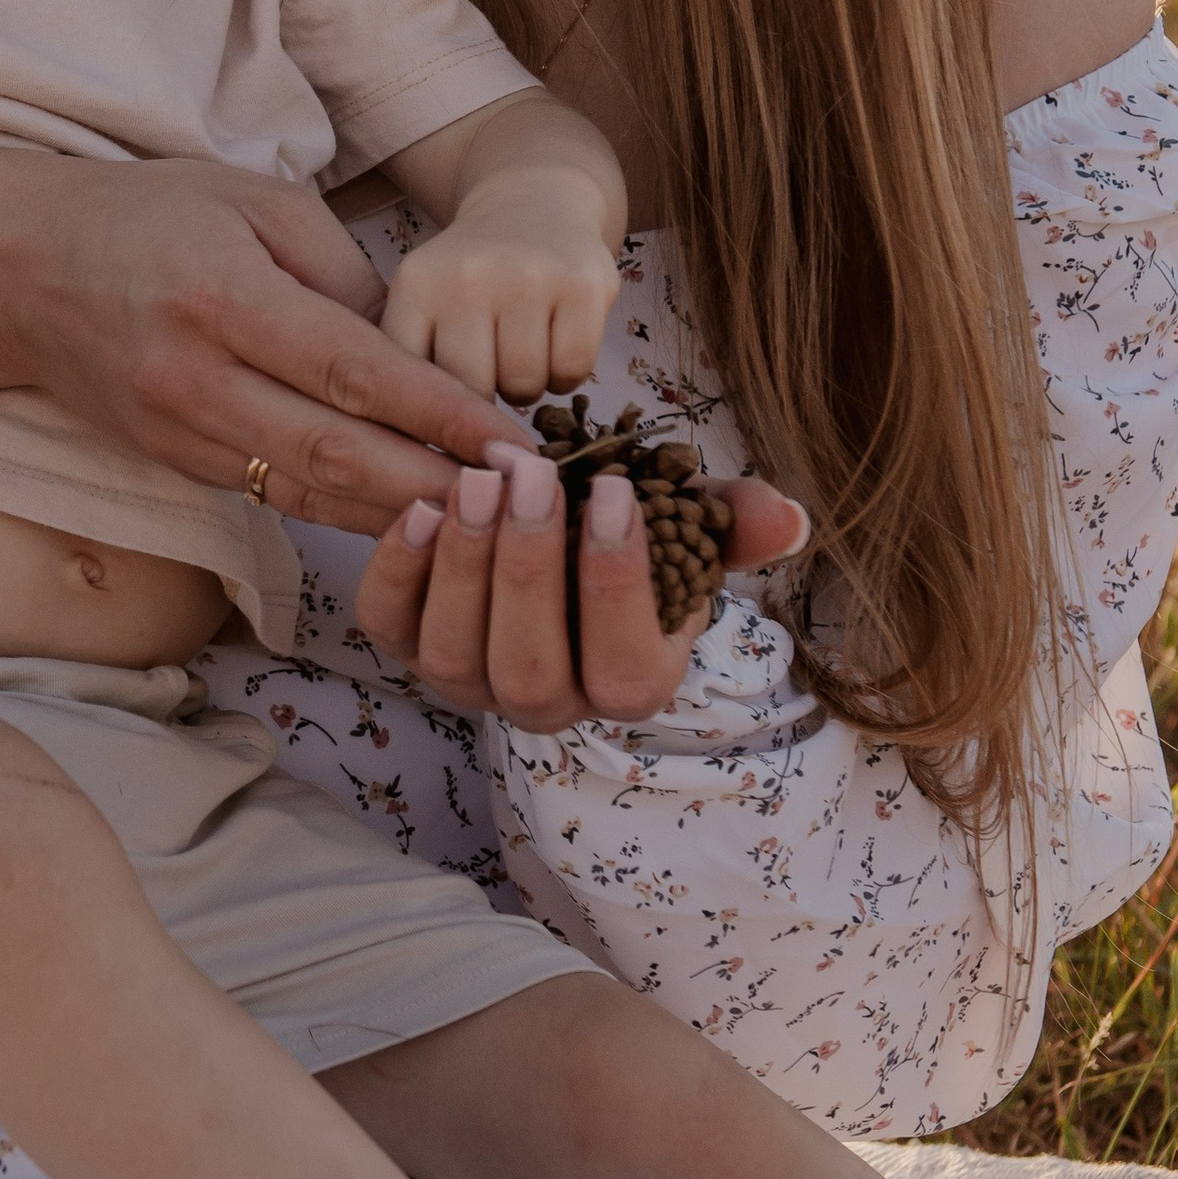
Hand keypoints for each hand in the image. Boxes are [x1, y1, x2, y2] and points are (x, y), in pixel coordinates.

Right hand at [0, 158, 529, 532]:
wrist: (19, 268)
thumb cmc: (148, 215)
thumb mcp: (252, 201)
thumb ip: (340, 273)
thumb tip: (414, 351)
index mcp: (223, 299)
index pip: (352, 372)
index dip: (440, 413)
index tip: (513, 439)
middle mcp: (195, 378)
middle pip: (335, 451)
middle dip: (438, 482)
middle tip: (522, 499)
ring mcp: (177, 430)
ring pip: (306, 489)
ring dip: (399, 512)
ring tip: (485, 521)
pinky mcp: (171, 461)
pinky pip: (272, 494)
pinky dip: (344, 508)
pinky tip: (405, 513)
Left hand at [353, 446, 811, 728]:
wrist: (553, 538)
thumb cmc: (626, 538)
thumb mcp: (687, 527)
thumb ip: (732, 523)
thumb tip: (788, 517)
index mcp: (627, 681)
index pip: (624, 671)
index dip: (615, 587)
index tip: (612, 494)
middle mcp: (545, 702)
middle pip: (529, 671)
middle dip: (526, 569)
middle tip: (528, 476)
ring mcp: (469, 681)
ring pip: (453, 657)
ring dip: (462, 565)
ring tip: (477, 480)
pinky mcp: (407, 644)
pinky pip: (389, 627)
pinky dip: (397, 571)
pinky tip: (421, 507)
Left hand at [378, 176, 619, 403]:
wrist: (532, 205)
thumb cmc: (470, 277)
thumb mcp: (422, 304)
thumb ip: (411, 365)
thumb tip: (424, 453)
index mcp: (417, 285)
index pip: (414, 381)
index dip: (431, 412)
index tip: (441, 421)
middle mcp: (468, 276)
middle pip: (473, 392)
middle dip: (484, 397)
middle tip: (490, 373)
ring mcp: (528, 277)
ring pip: (525, 387)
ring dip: (526, 388)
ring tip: (520, 354)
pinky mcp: (583, 284)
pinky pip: (572, 370)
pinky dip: (566, 375)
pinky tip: (555, 345)